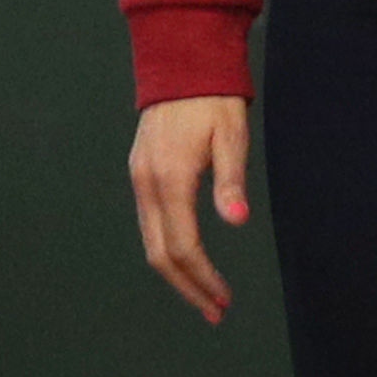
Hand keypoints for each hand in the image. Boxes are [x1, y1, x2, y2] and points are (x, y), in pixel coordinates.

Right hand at [129, 95, 249, 322]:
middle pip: (160, 255)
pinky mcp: (141, 174)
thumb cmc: (213, 100)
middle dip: (188, 288)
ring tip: (205, 295)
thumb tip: (237, 220)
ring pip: (151, 242)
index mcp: (170, 179)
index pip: (184, 247)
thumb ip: (232, 180)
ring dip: (178, 274)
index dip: (204, 278)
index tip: (225, 300)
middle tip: (216, 312)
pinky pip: (149, 225)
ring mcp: (139, 180)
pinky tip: (189, 260)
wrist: (180, 64)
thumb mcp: (232, 136)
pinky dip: (168, 250)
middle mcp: (147, 184)